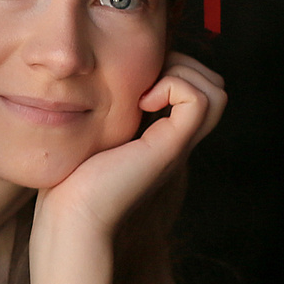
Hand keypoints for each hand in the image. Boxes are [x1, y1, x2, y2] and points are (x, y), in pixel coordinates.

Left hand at [36, 52, 226, 236]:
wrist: (71, 218)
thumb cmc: (69, 182)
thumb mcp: (89, 137)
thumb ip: (101, 113)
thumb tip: (90, 80)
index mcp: (160, 136)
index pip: (196, 88)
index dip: (173, 68)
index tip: (135, 79)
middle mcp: (176, 139)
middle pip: (214, 86)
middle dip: (183, 65)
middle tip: (144, 80)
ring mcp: (177, 144)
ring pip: (215, 90)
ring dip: (182, 73)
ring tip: (145, 91)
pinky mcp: (170, 148)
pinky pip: (199, 100)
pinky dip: (174, 87)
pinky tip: (141, 103)